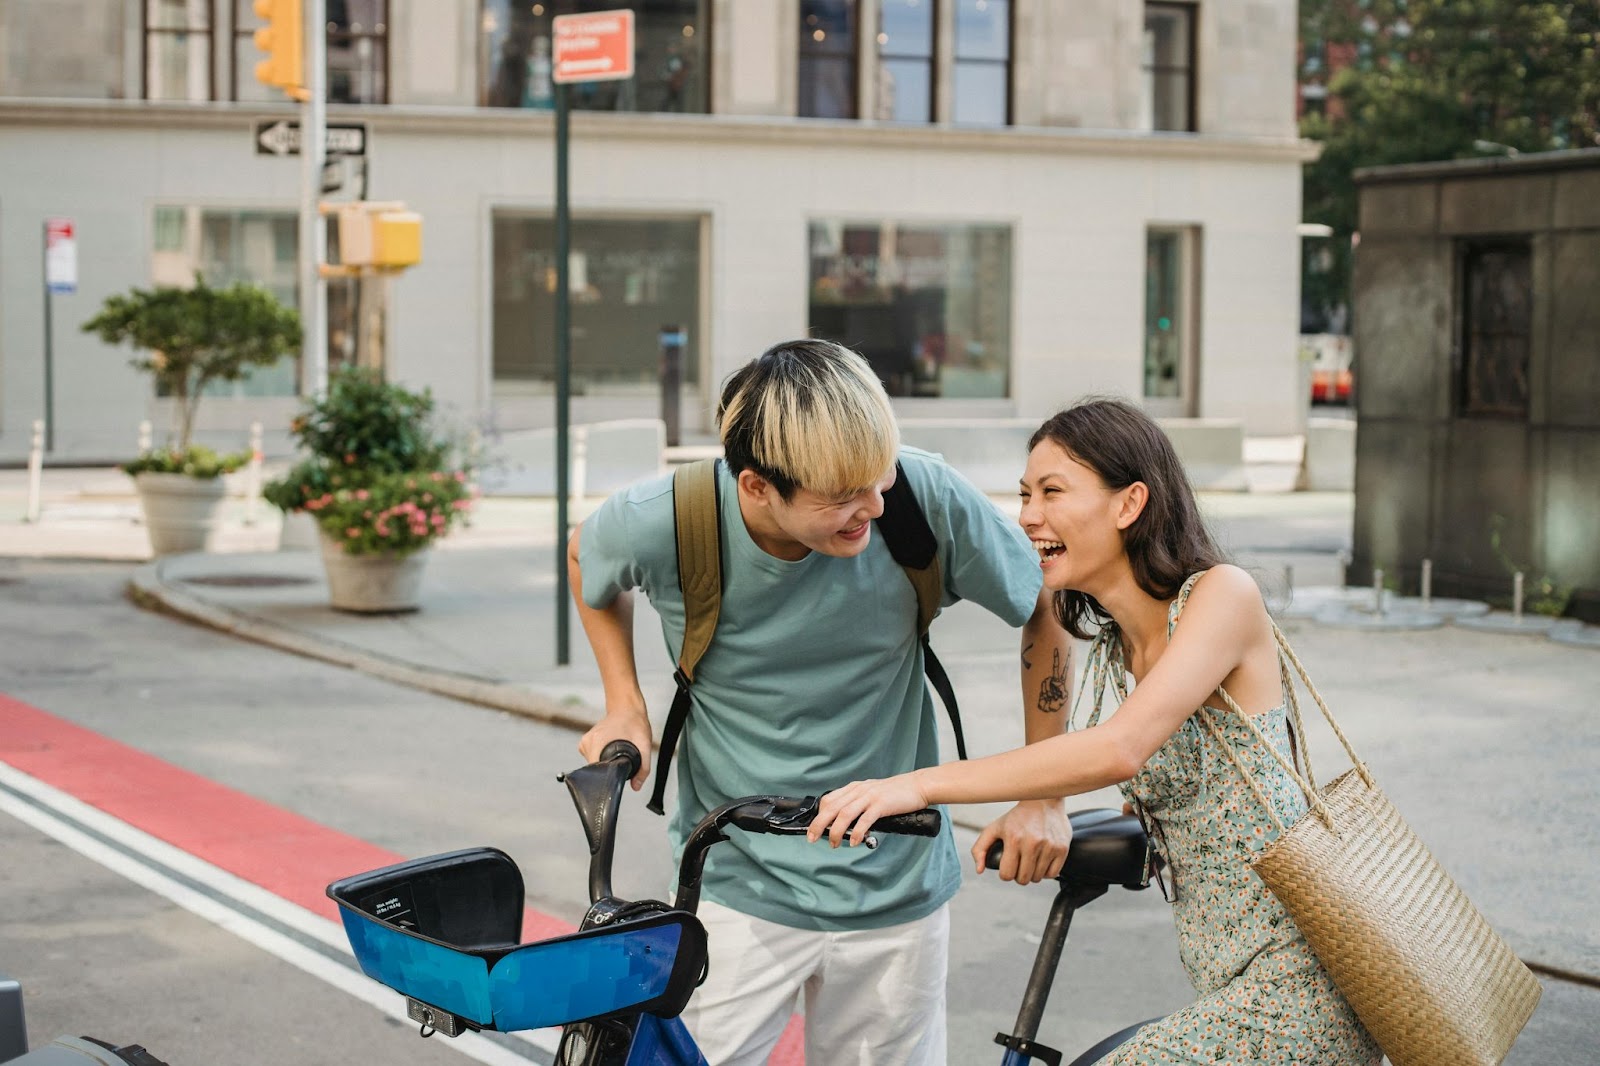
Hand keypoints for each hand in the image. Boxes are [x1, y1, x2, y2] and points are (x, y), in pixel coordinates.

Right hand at [578, 708, 653, 790]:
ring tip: (618, 752)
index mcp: (598, 741)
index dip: (608, 777)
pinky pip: (592, 757)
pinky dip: (601, 757)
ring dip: (605, 763)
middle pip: (595, 769)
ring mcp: (585, 741)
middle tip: (622, 762)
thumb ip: (643, 768)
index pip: (597, 770)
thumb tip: (636, 787)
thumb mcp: (645, 746)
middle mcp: (588, 741)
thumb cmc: (636, 724)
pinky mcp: (585, 742)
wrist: (627, 708)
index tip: (618, 776)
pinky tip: (611, 749)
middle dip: (608, 770)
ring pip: (593, 764)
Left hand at [806, 773, 929, 848]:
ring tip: (833, 844)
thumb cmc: (896, 793)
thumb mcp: (872, 794)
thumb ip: (859, 805)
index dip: (819, 815)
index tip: (814, 829)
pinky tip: (854, 842)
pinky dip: (857, 832)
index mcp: (855, 788)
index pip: (829, 800)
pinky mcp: (881, 804)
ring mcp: (870, 796)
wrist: (918, 786)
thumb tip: (847, 825)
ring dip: (836, 831)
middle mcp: (859, 790)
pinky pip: (865, 819)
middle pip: (832, 807)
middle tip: (812, 838)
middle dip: (819, 824)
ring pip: (845, 814)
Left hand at [971, 799, 1071, 884]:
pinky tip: (1041, 862)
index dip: (1005, 874)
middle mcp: (1032, 843)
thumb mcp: (994, 828)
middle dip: (1018, 876)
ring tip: (1030, 862)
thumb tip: (979, 870)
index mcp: (1014, 839)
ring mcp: (1049, 846)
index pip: (1007, 874)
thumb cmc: (1017, 817)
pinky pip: (1052, 874)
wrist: (1043, 801)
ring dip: (1032, 874)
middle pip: (1023, 879)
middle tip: (1019, 866)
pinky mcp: (1062, 848)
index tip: (1008, 867)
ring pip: (1038, 878)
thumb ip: (980, 848)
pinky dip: (1046, 872)